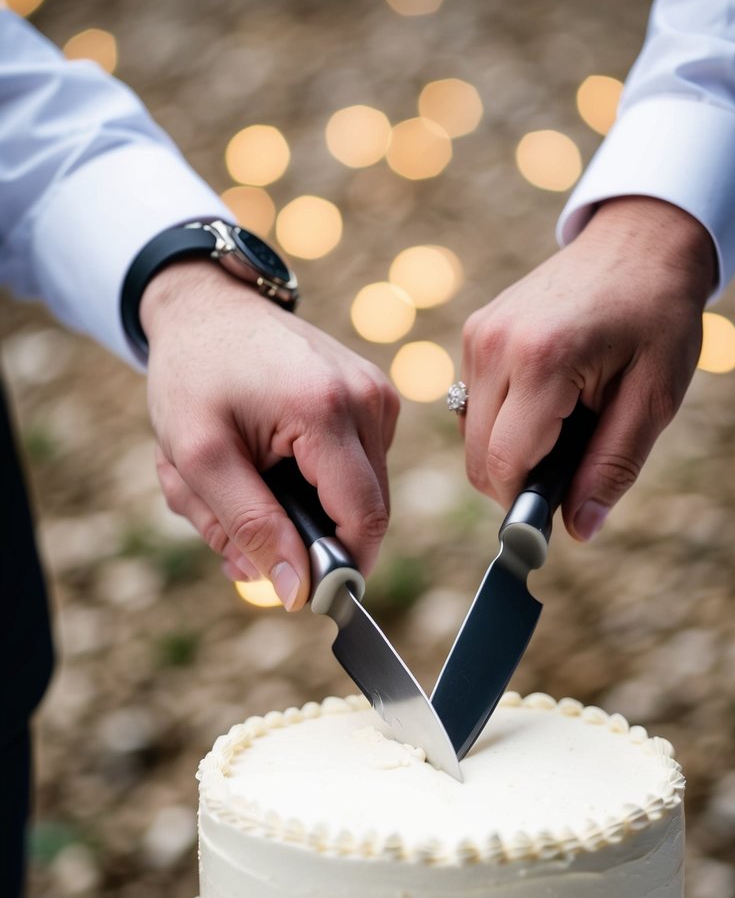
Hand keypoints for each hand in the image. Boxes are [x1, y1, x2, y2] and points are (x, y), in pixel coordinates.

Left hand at [140, 261, 398, 608]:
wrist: (206, 307)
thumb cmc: (193, 375)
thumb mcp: (196, 457)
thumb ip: (247, 526)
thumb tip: (297, 590)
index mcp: (326, 410)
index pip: (363, 519)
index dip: (339, 567)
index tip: (297, 589)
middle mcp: (367, 399)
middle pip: (366, 511)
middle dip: (308, 535)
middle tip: (239, 526)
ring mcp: (377, 395)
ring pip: (361, 494)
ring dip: (306, 507)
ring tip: (248, 476)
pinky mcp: (375, 396)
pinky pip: (358, 468)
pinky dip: (314, 480)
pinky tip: (271, 456)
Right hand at [459, 196, 715, 538]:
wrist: (641, 241)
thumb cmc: (657, 317)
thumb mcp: (653, 398)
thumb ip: (613, 466)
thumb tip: (578, 531)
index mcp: (541, 360)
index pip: (504, 463)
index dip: (525, 503)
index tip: (556, 515)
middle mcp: (495, 345)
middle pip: (478, 457)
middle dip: (518, 481)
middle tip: (573, 466)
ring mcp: (479, 334)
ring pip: (471, 434)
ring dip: (510, 449)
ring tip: (566, 424)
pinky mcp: (476, 330)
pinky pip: (474, 403)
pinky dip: (504, 420)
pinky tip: (549, 400)